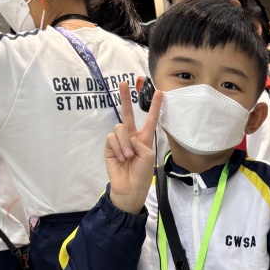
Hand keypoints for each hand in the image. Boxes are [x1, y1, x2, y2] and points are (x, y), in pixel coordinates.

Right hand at [105, 80, 163, 214]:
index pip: (150, 119)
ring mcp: (119, 140)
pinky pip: (112, 138)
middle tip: (124, 82)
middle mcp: (132, 136)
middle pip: (128, 113)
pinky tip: (121, 158)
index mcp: (145, 138)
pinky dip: (118, 147)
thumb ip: (139, 141)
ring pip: (120, 127)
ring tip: (128, 156)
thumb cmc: (142, 173)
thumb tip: (126, 136)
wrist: (129, 187)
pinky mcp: (110, 146)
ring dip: (125, 142)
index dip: (155, 106)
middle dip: (126, 98)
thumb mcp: (147, 155)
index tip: (159, 92)